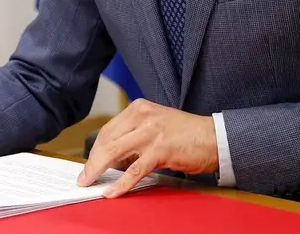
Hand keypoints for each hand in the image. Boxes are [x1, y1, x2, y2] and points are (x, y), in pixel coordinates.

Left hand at [77, 98, 217, 196]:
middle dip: (92, 162)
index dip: (95, 150)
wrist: (215, 137)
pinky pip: (134, 169)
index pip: (108, 130)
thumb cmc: (186, 134)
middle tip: (84, 178)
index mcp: (138, 108)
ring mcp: (150, 132)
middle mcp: (141, 116)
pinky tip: (112, 192)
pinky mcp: (160, 149)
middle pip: (106, 140)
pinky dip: (121, 183)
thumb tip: (113, 160)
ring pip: (114, 152)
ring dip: (98, 170)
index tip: (88, 165)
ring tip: (90, 183)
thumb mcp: (155, 125)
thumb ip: (134, 136)